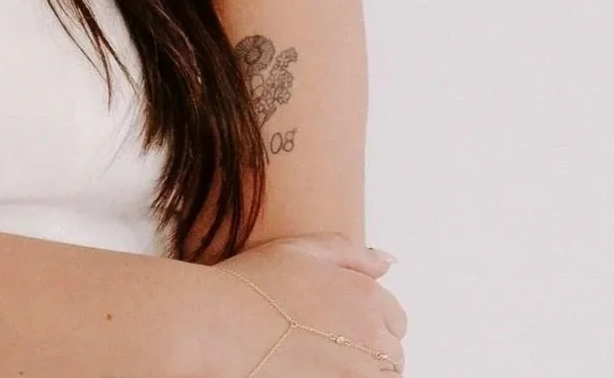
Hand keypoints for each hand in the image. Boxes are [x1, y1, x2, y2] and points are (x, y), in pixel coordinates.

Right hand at [199, 232, 407, 376]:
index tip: (338, 322)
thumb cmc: (252, 285)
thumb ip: (350, 252)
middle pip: (391, 352)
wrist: (218, 324)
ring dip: (359, 368)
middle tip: (324, 341)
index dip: (368, 319)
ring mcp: (357, 370)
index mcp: (365, 294)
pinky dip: (343, 377)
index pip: (395, 318)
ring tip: (319, 359)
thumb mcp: (298, 249)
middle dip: (367, 347)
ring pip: (379, 376)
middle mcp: (370, 335)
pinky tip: (313, 369)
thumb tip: (388, 263)